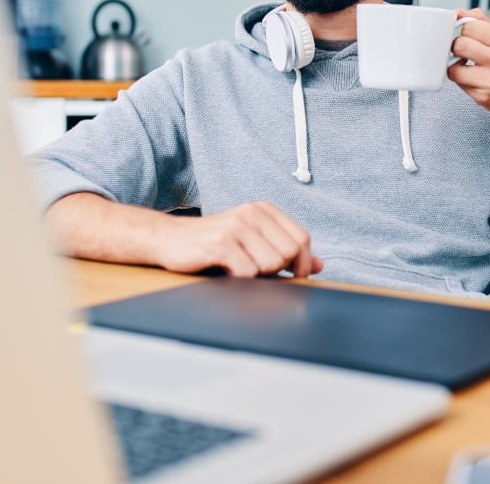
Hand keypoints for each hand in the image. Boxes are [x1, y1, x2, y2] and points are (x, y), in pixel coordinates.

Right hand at [159, 202, 321, 277]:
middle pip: (289, 253)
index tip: (293, 277)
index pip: (302, 239)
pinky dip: (240, 280)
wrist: (169, 239)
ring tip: (238, 268)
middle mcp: (252, 213)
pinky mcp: (220, 243)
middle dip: (278, 271)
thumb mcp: (253, 241)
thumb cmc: (214, 244)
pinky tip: (226, 271)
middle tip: (256, 271)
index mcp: (264, 210)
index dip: (303, 263)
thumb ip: (286, 251)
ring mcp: (236, 227)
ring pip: (271, 264)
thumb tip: (320, 265)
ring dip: (257, 276)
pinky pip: (248, 272)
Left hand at [447, 8, 489, 120]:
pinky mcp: (484, 97)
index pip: (469, 26)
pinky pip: (459, 84)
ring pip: (453, 67)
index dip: (464, 32)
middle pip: (459, 45)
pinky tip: (474, 80)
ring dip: (456, 67)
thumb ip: (482, 24)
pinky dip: (462, 81)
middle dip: (458, 48)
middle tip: (465, 53)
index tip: (468, 38)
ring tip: (467, 67)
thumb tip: (458, 13)